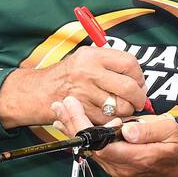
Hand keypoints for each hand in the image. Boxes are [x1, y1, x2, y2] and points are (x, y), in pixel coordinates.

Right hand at [0, 46, 147, 128]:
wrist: (38, 91)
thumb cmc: (66, 76)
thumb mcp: (85, 58)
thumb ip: (110, 63)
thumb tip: (139, 78)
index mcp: (92, 55)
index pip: (129, 63)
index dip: (139, 76)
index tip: (139, 83)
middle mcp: (88, 72)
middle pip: (128, 87)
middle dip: (139, 97)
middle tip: (139, 101)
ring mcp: (84, 93)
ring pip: (120, 106)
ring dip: (127, 111)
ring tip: (122, 108)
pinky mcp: (80, 111)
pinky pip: (107, 119)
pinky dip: (112, 120)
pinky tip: (108, 115)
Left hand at [51, 96, 177, 176]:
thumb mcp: (172, 134)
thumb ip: (150, 130)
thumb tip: (128, 128)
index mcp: (134, 157)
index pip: (100, 143)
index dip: (83, 125)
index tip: (73, 106)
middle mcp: (121, 167)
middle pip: (88, 147)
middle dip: (72, 125)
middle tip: (60, 105)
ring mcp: (117, 169)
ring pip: (88, 150)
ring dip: (74, 130)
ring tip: (61, 112)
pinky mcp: (116, 167)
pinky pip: (94, 152)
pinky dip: (83, 137)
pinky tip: (73, 126)